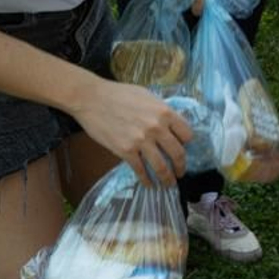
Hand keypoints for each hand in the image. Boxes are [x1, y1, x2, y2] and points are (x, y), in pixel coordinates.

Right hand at [66, 79, 190, 185]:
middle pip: (178, 154)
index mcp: (165, 112)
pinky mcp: (126, 151)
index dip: (186, 143)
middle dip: (181, 166)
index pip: (187, 134)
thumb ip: (160, 110)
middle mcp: (156, 128)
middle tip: (180, 172)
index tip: (183, 148)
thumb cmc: (118, 93)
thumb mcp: (147, 96)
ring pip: (162, 167)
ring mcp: (141, 141)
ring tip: (168, 184)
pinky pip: (141, 170)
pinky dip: (147, 180)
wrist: (91, 98)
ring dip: (167, 179)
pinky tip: (149, 184)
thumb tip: (170, 123)